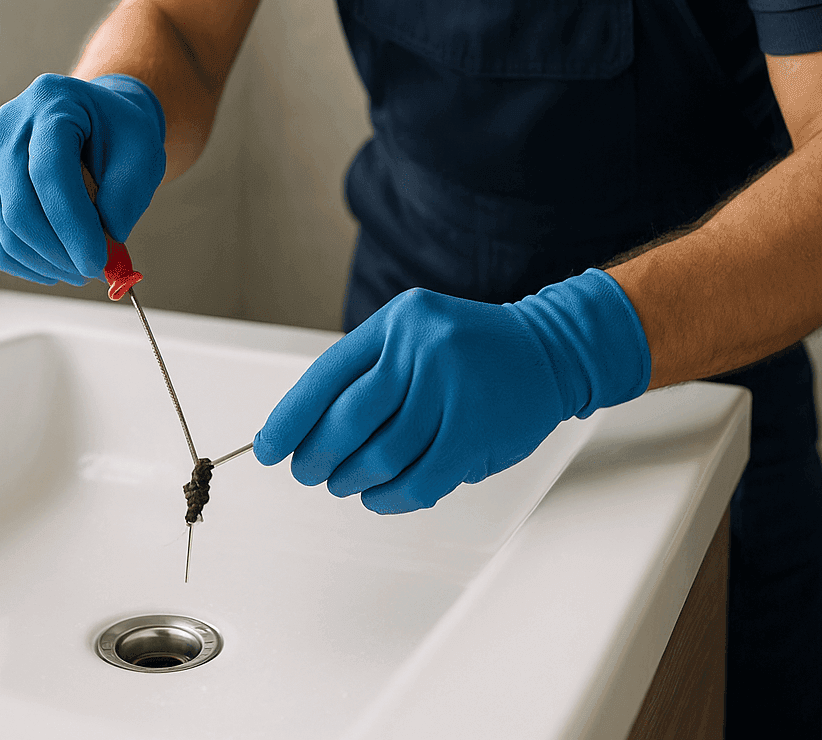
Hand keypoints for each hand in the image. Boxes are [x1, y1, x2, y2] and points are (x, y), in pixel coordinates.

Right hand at [0, 73, 164, 285]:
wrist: (99, 119)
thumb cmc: (122, 133)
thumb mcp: (143, 152)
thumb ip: (128, 194)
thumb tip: (105, 244)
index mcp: (52, 102)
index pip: (49, 172)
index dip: (72, 224)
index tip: (99, 262)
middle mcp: (11, 124)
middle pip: (18, 203)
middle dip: (58, 249)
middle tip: (93, 272)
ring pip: (4, 225)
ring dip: (45, 260)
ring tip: (82, 270)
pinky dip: (26, 262)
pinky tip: (57, 269)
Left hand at [253, 270, 650, 512]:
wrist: (551, 350)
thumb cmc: (471, 351)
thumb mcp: (416, 335)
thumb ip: (368, 373)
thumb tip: (302, 429)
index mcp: (398, 322)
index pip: (327, 376)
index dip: (291, 419)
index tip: (269, 449)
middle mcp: (423, 349)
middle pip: (348, 420)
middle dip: (317, 456)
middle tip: (307, 472)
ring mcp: (453, 391)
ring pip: (382, 455)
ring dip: (352, 479)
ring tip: (343, 484)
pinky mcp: (477, 433)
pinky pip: (419, 481)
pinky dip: (390, 498)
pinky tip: (378, 497)